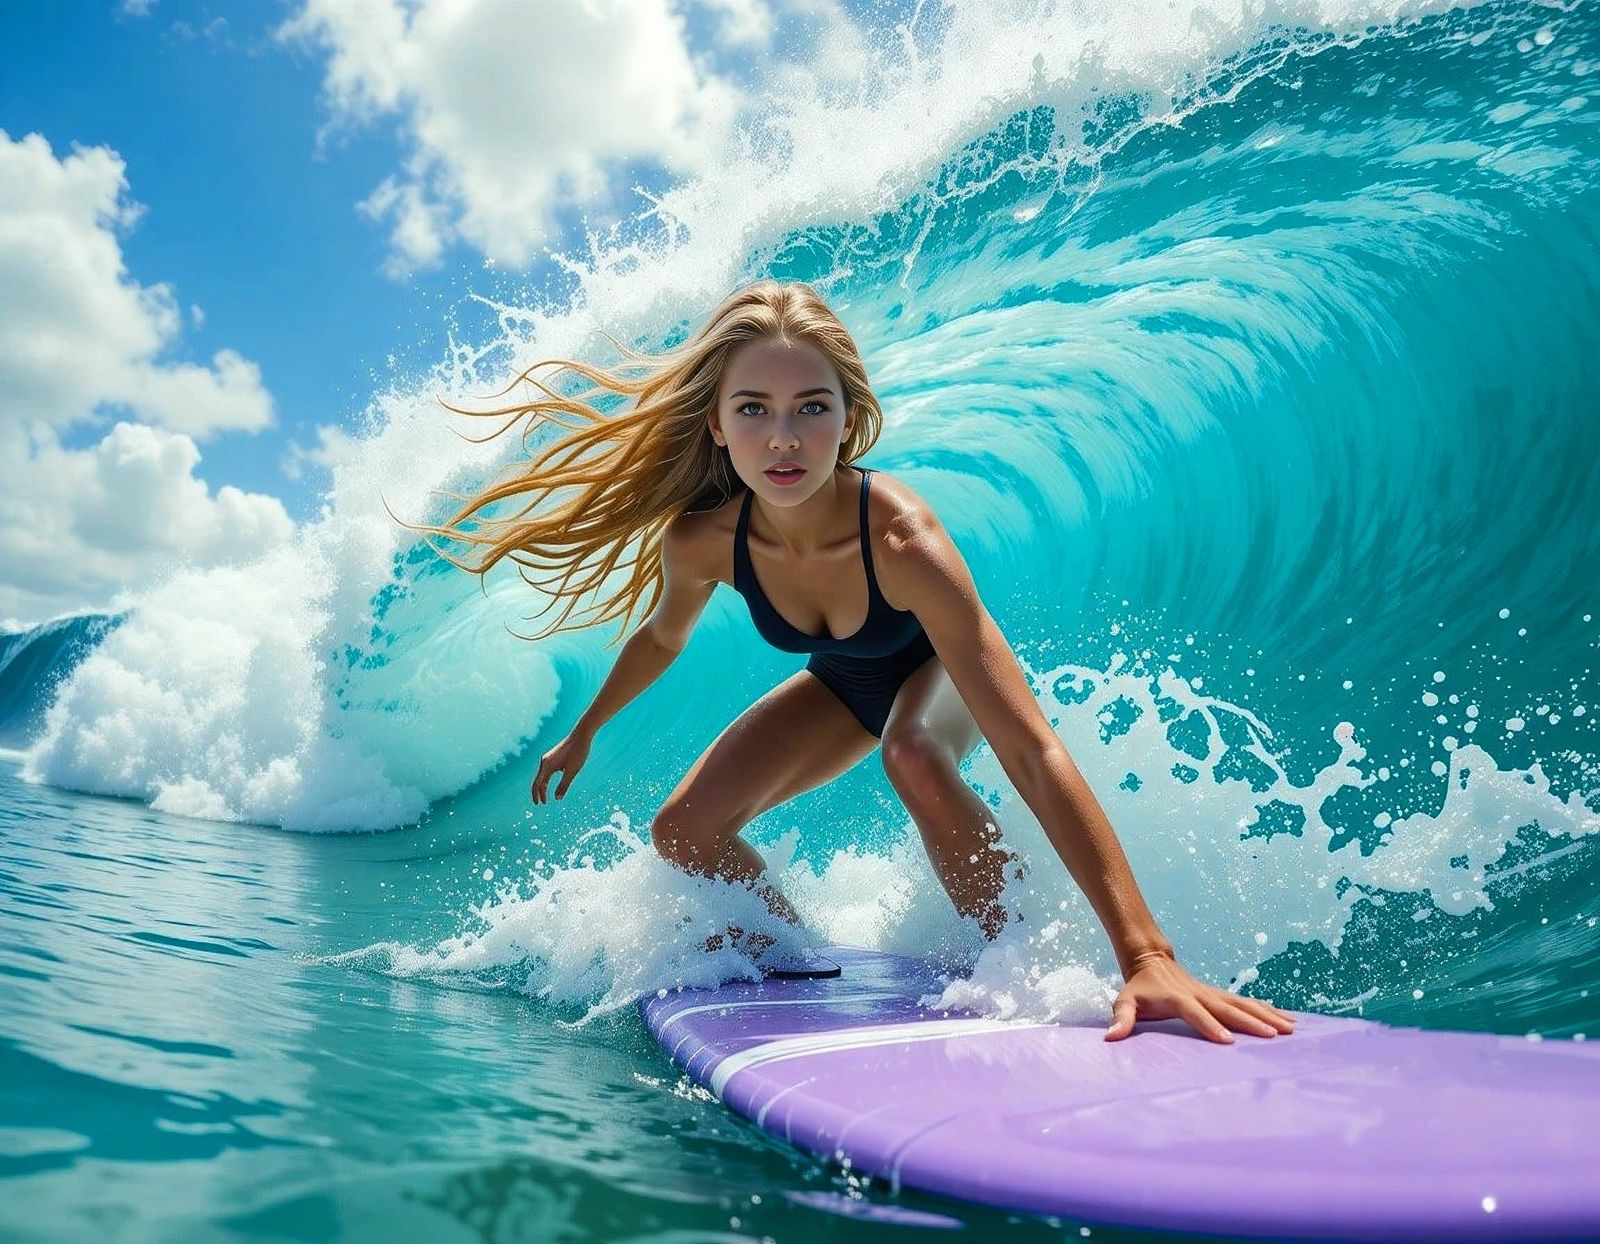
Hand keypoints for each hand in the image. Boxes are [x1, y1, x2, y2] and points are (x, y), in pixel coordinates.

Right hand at [531, 731, 590, 803]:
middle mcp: (544, 761)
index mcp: (547, 765)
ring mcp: (548, 758)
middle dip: (539, 792)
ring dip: (543, 786)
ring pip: (542, 775)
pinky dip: (547, 779)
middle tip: (542, 803)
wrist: (582, 735)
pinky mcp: (553, 756)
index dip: (537, 795)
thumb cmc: (578, 752)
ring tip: (546, 796)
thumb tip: (557, 798)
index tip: (540, 804)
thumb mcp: (572, 771)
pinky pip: (547, 770)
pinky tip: (550, 784)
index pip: (538, 783)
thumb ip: (564, 785)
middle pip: (538, 780)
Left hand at [1105, 951, 1295, 1043]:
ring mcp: (1212, 992)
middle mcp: (1200, 994)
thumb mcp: (1125, 1001)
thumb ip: (1120, 1018)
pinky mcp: (1220, 994)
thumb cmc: (1138, 988)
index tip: (1227, 1041)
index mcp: (1178, 999)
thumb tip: (1110, 1037)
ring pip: (1243, 1003)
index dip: (1209, 1026)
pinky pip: (1247, 1001)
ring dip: (1266, 1015)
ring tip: (1290, 1028)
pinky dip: (1267, 1008)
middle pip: (1228, 1008)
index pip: (1195, 1013)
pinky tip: (1287, 1018)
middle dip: (1251, 1022)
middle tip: (1274, 1036)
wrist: (1150, 959)